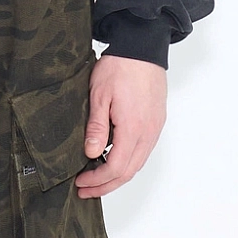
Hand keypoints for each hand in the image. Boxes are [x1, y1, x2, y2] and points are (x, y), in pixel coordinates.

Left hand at [76, 52, 167, 196]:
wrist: (142, 47)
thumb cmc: (120, 66)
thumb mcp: (99, 95)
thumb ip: (97, 127)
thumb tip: (92, 154)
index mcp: (133, 128)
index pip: (116, 167)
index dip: (97, 180)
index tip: (80, 182)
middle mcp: (148, 132)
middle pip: (129, 171)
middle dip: (106, 185)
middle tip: (86, 190)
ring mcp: (155, 127)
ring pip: (138, 163)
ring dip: (117, 176)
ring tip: (97, 180)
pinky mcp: (156, 121)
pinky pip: (143, 151)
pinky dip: (128, 162)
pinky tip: (113, 160)